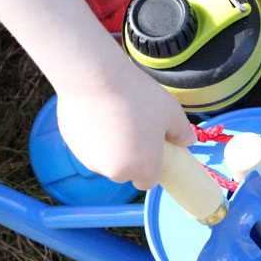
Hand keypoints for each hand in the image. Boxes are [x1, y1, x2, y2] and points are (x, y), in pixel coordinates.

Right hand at [55, 65, 195, 190]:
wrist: (96, 79)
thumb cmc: (139, 97)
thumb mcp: (171, 112)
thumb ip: (182, 132)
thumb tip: (189, 141)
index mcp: (143, 168)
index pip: (148, 181)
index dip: (151, 167)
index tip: (152, 148)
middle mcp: (115, 172)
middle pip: (125, 171)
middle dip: (131, 156)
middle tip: (136, 128)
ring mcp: (90, 160)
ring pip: (105, 159)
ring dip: (110, 146)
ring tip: (116, 116)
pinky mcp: (72, 146)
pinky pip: (87, 145)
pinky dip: (93, 136)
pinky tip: (97, 112)